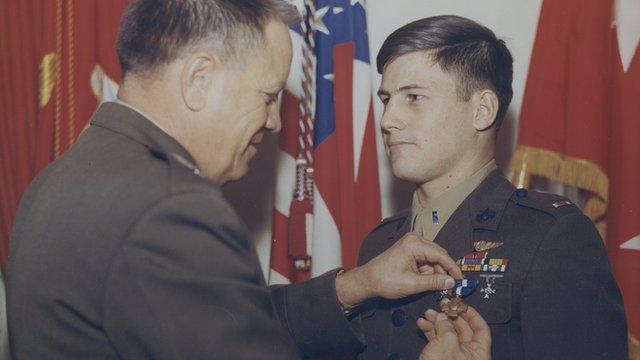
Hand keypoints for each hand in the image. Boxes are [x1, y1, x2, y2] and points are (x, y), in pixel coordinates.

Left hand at [335, 233, 462, 307]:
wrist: (368, 280)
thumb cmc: (384, 280)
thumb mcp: (412, 284)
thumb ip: (434, 282)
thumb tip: (451, 282)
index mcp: (414, 244)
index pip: (441, 255)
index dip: (453, 268)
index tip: (460, 279)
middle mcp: (414, 240)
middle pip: (439, 255)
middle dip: (443, 271)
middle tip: (447, 286)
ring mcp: (411, 244)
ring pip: (433, 258)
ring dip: (435, 272)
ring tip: (431, 286)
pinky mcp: (409, 250)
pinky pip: (426, 259)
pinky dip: (428, 270)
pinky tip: (424, 281)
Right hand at [418, 307, 490, 359]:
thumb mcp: (446, 342)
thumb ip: (446, 325)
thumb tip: (442, 317)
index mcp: (479, 352)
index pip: (481, 328)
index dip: (471, 314)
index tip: (461, 304)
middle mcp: (468, 354)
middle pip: (462, 329)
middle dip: (449, 316)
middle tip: (441, 306)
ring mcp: (454, 356)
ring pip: (447, 333)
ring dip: (437, 322)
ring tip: (428, 314)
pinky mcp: (441, 358)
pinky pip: (437, 340)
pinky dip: (430, 331)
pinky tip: (423, 324)